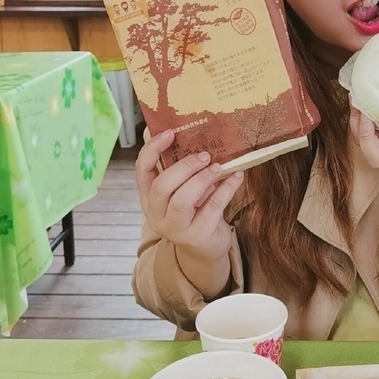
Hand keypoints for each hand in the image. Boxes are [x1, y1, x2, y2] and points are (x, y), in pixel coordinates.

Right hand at [135, 129, 242, 261]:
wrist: (206, 248)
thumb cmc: (194, 210)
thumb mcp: (182, 189)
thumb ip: (180, 167)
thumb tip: (186, 131)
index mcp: (148, 198)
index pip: (141, 170)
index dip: (152, 149)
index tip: (170, 133)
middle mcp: (156, 214)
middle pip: (161, 187)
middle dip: (183, 167)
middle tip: (204, 155)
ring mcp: (176, 229)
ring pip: (182, 200)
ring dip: (202, 179)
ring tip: (218, 167)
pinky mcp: (198, 236)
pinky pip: (212, 207)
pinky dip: (226, 189)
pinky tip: (236, 176)